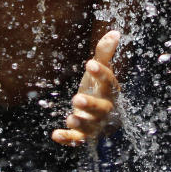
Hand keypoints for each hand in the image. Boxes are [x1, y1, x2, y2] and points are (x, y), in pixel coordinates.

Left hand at [51, 31, 120, 145]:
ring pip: (90, 125)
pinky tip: (55, 135)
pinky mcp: (83, 134)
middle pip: (100, 108)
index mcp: (110, 91)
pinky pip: (76, 139)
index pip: (108, 82)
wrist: (104, 117)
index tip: (90, 63)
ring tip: (71, 116)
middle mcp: (105, 109)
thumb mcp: (101, 71)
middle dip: (90, 104)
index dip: (101, 73)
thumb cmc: (100, 89)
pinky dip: (67, 138)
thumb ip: (105, 53)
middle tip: (77, 98)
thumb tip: (114, 32)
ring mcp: (94, 123)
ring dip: (80, 122)